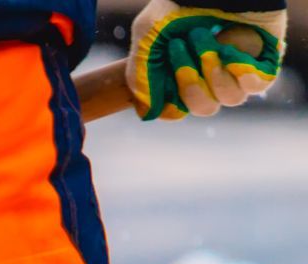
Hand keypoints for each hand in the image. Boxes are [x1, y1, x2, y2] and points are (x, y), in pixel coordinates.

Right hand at [129, 0, 287, 119]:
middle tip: (180, 46)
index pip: (177, 110)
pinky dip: (241, 70)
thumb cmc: (181, 4)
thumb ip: (140, 76)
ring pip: (229, 98)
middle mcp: (211, 78)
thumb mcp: (147, 35)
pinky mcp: (264, 62)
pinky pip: (255, 85)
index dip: (170, 103)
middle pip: (203, 107)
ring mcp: (238, 71)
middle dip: (190, 82)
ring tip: (208, 39)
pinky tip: (229, 48)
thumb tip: (149, 112)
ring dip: (214, 71)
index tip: (163, 81)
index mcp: (182, 77)